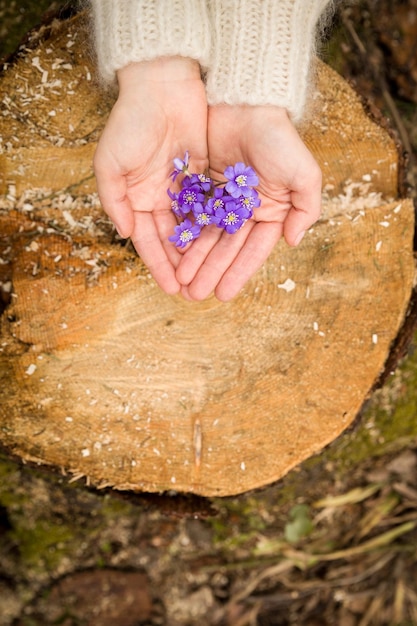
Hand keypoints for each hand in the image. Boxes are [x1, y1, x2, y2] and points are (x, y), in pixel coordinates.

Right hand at [93, 57, 208, 294]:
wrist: (163, 85)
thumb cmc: (131, 122)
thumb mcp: (110, 163)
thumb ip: (114, 201)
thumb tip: (125, 233)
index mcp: (135, 198)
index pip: (148, 241)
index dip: (159, 265)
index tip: (171, 288)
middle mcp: (158, 198)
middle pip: (171, 240)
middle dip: (182, 265)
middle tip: (195, 290)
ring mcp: (181, 188)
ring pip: (192, 228)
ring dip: (200, 252)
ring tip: (211, 276)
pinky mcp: (202, 175)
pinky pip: (209, 207)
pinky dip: (214, 227)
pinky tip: (224, 248)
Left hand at [176, 105, 321, 300]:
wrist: (244, 101)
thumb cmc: (278, 137)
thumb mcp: (304, 172)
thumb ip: (306, 209)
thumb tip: (294, 243)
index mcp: (270, 212)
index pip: (252, 250)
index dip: (237, 273)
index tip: (223, 294)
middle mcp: (245, 210)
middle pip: (225, 248)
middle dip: (210, 272)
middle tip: (194, 295)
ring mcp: (222, 200)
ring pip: (206, 237)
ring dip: (194, 260)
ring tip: (181, 282)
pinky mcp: (200, 186)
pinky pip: (190, 216)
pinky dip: (183, 235)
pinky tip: (173, 254)